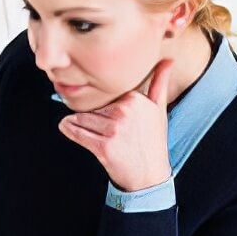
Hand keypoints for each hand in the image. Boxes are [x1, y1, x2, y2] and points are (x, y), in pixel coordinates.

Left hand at [58, 59, 175, 192]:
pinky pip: (74, 131)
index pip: (103, 93)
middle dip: (92, 115)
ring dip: (79, 124)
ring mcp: (114, 129)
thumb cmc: (152, 141)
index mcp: (135, 98)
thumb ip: (159, 81)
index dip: (103, 104)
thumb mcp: (158, 109)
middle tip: (108, 130)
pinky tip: (70, 129)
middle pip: (91, 104)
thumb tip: (169, 59)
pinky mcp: (103, 146)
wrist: (149, 176)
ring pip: (80, 117)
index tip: (111, 115)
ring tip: (96, 134)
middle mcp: (125, 111)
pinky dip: (68, 129)